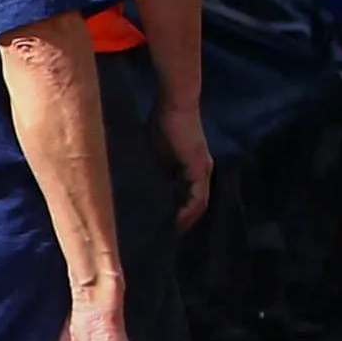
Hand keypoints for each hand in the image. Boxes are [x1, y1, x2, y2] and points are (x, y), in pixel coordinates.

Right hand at [157, 83, 215, 228]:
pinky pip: (198, 198)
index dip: (177, 213)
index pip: (187, 197)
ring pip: (199, 205)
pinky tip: (175, 221)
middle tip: (166, 236)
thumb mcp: (153, 151)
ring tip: (170, 234)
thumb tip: (138, 185)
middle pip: (196, 205)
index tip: (162, 226)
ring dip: (187, 220)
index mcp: (189, 168)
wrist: (174, 104)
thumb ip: (152, 167)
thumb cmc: (161, 122)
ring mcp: (202, 171)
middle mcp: (200, 172)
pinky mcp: (200, 169)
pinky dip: (188, 211)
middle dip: (182, 222)